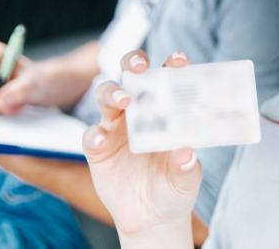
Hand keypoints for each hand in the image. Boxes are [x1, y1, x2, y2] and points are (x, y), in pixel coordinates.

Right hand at [83, 50, 201, 245]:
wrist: (152, 217)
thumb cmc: (174, 188)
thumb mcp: (186, 180)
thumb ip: (186, 167)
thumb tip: (187, 153)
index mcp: (166, 111)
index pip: (168, 80)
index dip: (171, 65)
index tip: (179, 60)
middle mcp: (140, 112)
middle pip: (132, 77)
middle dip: (134, 64)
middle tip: (140, 67)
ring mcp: (117, 127)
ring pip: (107, 96)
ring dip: (113, 93)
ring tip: (124, 100)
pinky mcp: (98, 149)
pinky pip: (91, 135)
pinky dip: (95, 134)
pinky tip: (104, 139)